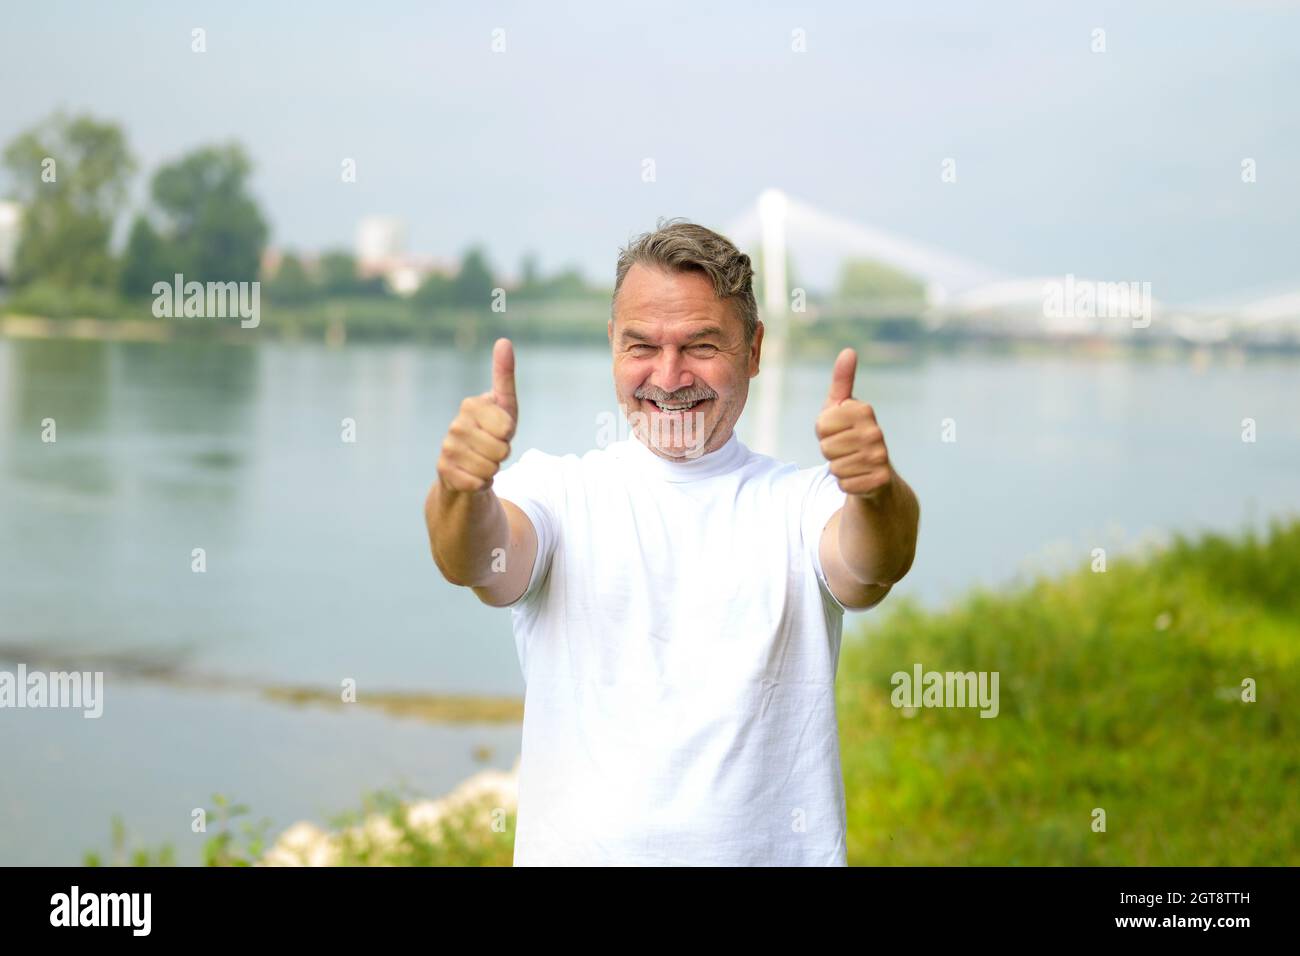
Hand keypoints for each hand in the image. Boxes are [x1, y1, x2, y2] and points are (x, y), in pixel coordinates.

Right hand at [437, 337, 517, 492]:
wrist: (467, 466)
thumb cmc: (491, 432)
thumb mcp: (504, 406)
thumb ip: (504, 375)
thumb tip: (504, 341)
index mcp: (470, 405)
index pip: (507, 427)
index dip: (510, 433)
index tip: (501, 430)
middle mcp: (455, 425)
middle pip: (501, 449)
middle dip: (503, 454)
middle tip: (492, 448)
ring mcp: (447, 448)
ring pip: (490, 468)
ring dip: (493, 469)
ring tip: (482, 460)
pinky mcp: (444, 471)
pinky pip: (478, 483)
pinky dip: (482, 483)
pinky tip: (472, 475)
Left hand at [815, 347, 892, 498]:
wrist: (876, 472)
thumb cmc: (851, 434)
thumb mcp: (842, 407)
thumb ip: (842, 381)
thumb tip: (849, 351)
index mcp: (864, 411)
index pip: (821, 425)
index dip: (824, 432)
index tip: (838, 431)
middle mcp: (875, 432)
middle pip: (825, 447)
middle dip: (830, 452)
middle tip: (846, 449)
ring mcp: (880, 457)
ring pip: (834, 467)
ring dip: (838, 468)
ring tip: (852, 462)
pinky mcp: (879, 480)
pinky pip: (843, 484)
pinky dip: (846, 483)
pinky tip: (859, 477)